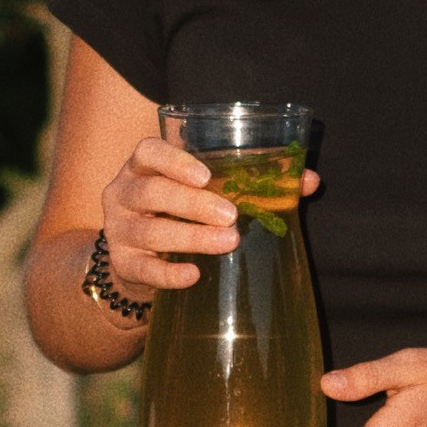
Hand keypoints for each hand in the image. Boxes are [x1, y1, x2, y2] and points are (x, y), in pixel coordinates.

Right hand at [100, 133, 319, 298]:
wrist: (141, 258)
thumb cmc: (180, 213)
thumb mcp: (205, 192)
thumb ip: (252, 183)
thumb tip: (308, 181)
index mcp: (143, 167)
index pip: (148, 152)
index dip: (174, 161)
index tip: (206, 175)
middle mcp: (123, 194)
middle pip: (152, 192)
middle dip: (193, 204)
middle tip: (231, 215)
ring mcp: (119, 231)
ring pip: (151, 232)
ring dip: (190, 237)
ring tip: (227, 242)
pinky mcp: (122, 264)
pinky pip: (144, 270)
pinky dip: (168, 274)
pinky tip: (194, 275)